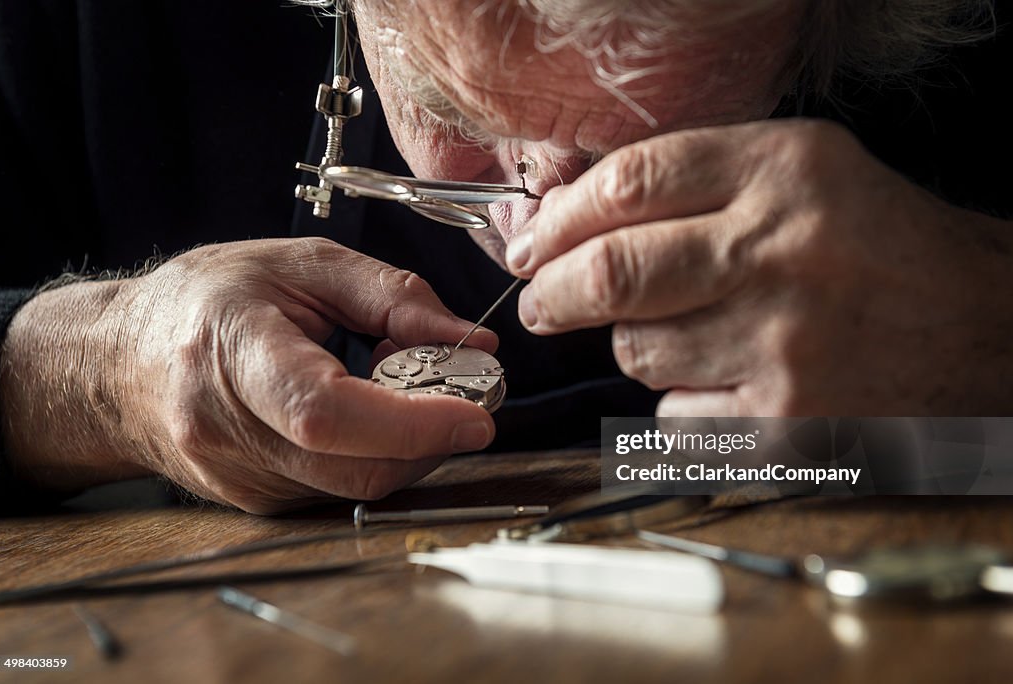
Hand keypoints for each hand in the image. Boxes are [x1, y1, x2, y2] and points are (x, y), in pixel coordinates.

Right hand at [0, 238, 497, 512]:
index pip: (325, 412)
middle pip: (356, 467)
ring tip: (396, 379)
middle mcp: (225, 434)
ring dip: (408, 443)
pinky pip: (341, 489)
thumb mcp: (301, 264)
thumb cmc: (208, 300)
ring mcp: (239, 481)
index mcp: (230, 356)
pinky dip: (378, 453)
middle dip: (432, 437)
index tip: (477, 412)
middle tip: (464, 386)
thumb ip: (392, 296)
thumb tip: (472, 341)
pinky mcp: (256, 503)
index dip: (410, 422)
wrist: (118, 363)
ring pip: (358, 485)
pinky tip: (367, 409)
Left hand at [506, 119, 1012, 414]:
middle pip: (609, 275)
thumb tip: (565, 220)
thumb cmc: (875, 245)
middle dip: (550, 295)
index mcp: (783, 172)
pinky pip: (675, 415)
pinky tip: (735, 380)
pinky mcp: (785, 426)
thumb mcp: (799, 171)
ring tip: (697, 333)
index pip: (627, 184)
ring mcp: (783, 348)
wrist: (982, 327)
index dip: (558, 220)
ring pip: (636, 353)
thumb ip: (690, 180)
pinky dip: (684, 401)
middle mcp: (780, 255)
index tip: (533, 244)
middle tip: (541, 302)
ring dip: (640, 346)